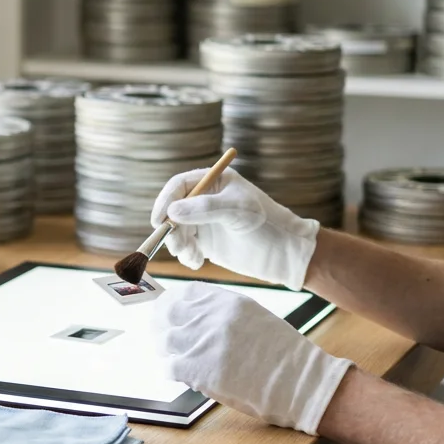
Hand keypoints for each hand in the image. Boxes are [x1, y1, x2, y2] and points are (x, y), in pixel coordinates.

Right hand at [151, 168, 319, 289]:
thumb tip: (172, 212)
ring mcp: (204, 221)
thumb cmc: (266, 224)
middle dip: (171, 229)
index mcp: (214, 181)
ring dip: (178, 244)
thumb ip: (204, 208)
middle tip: (177, 245)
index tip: (158, 220)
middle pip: (173, 210)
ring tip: (192, 256)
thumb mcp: (237, 211)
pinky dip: (186, 255)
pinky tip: (197, 262)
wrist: (284, 254)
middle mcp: (206, 199)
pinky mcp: (206, 241)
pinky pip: (185, 247)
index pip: (180, 186)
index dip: (165, 201)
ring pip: (176, 230)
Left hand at [152, 282, 352, 434]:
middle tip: (160, 334)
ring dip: (166, 350)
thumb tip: (196, 319)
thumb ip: (225, 315)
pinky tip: (182, 375)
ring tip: (173, 357)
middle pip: (168, 313)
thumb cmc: (284, 356)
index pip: (186, 293)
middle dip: (161, 324)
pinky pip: (169, 367)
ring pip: (165, 340)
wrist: (300, 383)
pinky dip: (172, 371)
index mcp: (228, 301)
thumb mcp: (256, 318)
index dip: (172, 303)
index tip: (167, 311)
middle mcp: (212, 317)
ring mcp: (203, 342)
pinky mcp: (198, 369)